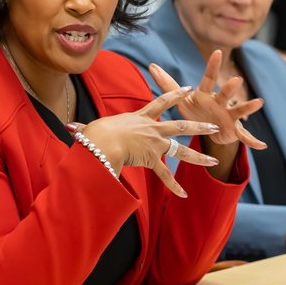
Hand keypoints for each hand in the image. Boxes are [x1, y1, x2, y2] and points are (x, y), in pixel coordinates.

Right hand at [73, 88, 221, 197]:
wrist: (102, 140)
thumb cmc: (95, 133)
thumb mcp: (93, 128)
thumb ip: (85, 129)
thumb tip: (70, 128)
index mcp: (141, 117)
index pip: (162, 102)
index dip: (176, 95)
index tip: (189, 89)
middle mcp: (152, 128)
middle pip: (180, 126)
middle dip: (198, 126)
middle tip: (214, 125)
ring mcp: (154, 144)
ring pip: (182, 150)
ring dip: (199, 156)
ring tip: (215, 159)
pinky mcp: (151, 159)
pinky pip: (164, 175)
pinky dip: (173, 186)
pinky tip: (184, 195)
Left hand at [149, 52, 265, 149]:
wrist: (208, 130)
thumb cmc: (195, 110)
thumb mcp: (180, 99)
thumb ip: (167, 83)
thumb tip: (152, 65)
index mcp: (206, 95)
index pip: (209, 78)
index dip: (213, 66)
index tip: (218, 52)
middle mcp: (220, 103)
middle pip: (225, 94)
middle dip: (230, 88)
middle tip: (237, 80)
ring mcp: (229, 116)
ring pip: (239, 111)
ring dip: (248, 107)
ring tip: (259, 102)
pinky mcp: (234, 130)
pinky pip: (244, 136)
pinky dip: (252, 141)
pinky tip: (261, 145)